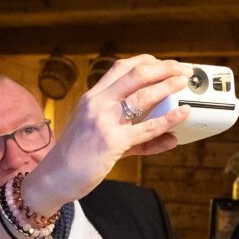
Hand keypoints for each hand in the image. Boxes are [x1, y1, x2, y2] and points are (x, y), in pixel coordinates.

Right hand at [25, 55, 191, 213]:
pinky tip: (182, 114)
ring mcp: (104, 121)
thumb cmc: (75, 157)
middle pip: (135, 74)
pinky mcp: (112, 142)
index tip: (165, 64)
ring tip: (184, 84)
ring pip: (142, 96)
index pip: (122, 68)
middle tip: (183, 70)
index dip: (147, 62)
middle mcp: (97, 103)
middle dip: (164, 68)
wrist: (54, 177)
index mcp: (92, 97)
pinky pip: (146, 128)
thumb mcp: (100, 135)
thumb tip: (168, 137)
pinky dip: (168, 119)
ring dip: (168, 86)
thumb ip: (135, 136)